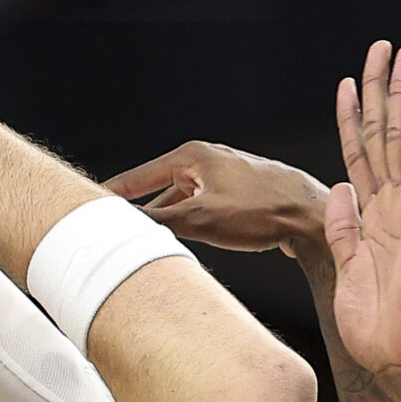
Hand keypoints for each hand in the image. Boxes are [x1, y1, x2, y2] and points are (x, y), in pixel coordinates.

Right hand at [102, 141, 329, 259]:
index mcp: (192, 156)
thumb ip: (157, 221)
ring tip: (146, 245)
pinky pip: (201, 209)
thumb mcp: (200, 219)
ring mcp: (223, 177)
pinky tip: (184, 245)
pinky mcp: (238, 194)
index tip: (89, 204)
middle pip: (158, 190)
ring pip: (182, 203)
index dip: (112, 193)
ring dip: (167, 223)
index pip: (138, 176)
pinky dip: (188, 225)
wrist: (312, 216)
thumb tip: (121, 225)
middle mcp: (206, 160)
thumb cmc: (262, 211)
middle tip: (114, 232)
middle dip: (139, 212)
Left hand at [326, 42, 400, 387]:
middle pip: (385, 137)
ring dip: (398, 95)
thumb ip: (342, 230)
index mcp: (375, 218)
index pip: (362, 156)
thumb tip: (339, 192)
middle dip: (381, 90)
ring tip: (399, 54)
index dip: (352, 119)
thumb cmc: (378, 325)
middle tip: (383, 45)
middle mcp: (396, 207)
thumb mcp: (345, 269)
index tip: (348, 82)